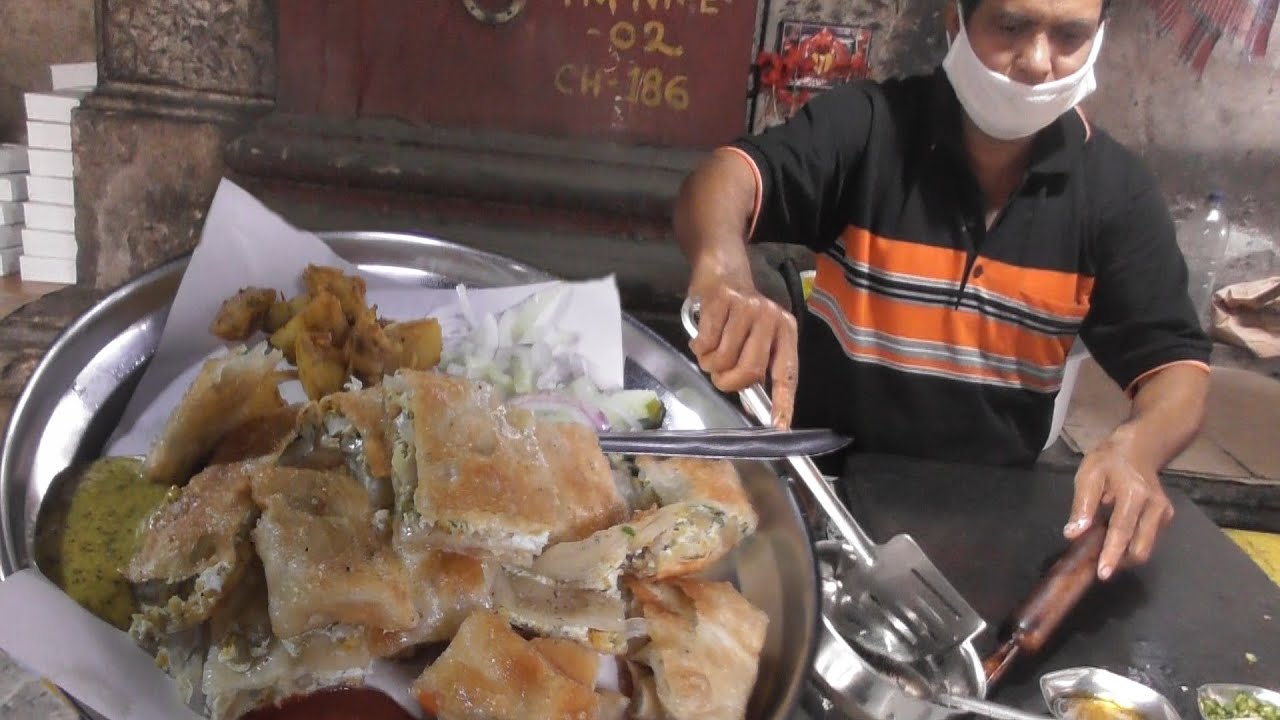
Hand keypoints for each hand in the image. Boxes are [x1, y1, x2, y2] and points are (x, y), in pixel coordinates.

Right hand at [688, 281, 798, 427]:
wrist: (723, 270)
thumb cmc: (739, 313)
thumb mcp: (757, 336)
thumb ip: (758, 366)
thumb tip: (754, 408)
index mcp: (786, 331)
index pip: (786, 373)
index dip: (783, 402)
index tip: (779, 426)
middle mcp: (771, 318)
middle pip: (751, 370)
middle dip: (729, 382)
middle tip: (719, 377)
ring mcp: (747, 308)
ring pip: (724, 358)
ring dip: (710, 364)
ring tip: (709, 353)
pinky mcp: (722, 300)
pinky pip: (706, 342)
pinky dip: (698, 347)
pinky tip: (701, 338)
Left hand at [1064, 436, 1173, 580]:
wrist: (1138, 449)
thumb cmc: (1109, 461)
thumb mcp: (1088, 476)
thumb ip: (1082, 506)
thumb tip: (1074, 533)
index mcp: (1135, 494)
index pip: (1122, 531)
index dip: (1112, 554)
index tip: (1103, 574)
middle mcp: (1155, 506)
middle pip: (1140, 548)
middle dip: (1119, 561)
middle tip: (1096, 563)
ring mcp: (1164, 513)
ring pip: (1145, 548)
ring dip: (1124, 555)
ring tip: (1103, 548)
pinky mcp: (1166, 517)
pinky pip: (1148, 539)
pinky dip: (1131, 544)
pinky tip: (1116, 536)